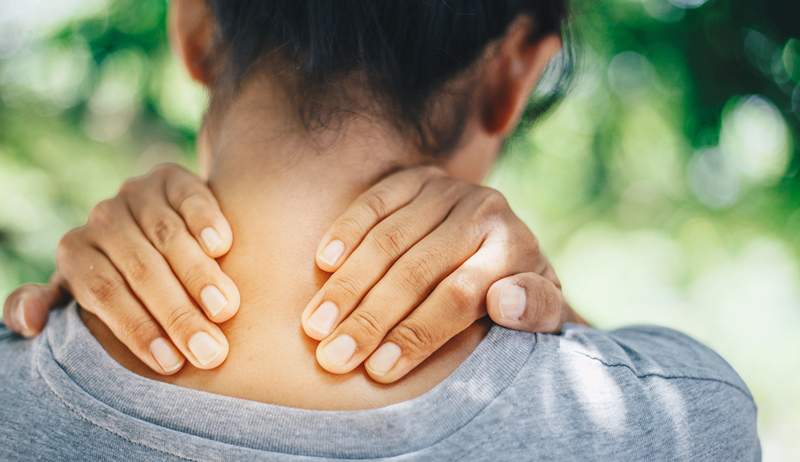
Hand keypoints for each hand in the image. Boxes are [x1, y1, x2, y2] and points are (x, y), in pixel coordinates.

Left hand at [2, 164, 237, 373]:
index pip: (105, 292)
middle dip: (177, 313)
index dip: (138, 328)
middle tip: (210, 350)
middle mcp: (103, 219)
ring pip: (167, 237)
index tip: (171, 363)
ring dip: (198, 275)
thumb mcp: (80, 293)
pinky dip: (206, 220)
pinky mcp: (175, 179)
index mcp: (76, 252)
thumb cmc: (119, 278)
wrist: (155, 224)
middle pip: (140, 268)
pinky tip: (222, 247)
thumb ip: (47, 306)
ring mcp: (139, 194)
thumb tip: (27, 324)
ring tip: (224, 310)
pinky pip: (190, 199)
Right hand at [302, 165, 583, 382]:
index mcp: (515, 248)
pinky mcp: (416, 178)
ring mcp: (446, 189)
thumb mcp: (544, 314)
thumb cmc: (517, 295)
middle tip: (332, 357)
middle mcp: (482, 210)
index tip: (378, 369)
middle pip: (416, 270)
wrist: (508, 244)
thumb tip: (505, 300)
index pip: (458, 295)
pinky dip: (346, 231)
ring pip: (388, 239)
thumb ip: (537, 311)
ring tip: (314, 325)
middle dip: (369, 318)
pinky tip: (322, 264)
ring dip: (347, 285)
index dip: (416, 333)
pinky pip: (374, 202)